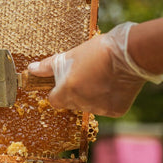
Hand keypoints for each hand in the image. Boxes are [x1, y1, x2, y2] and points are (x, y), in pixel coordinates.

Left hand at [28, 22, 162, 116]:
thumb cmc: (98, 51)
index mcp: (68, 90)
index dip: (58, 91)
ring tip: (101, 77)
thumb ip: (48, 67)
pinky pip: (106, 107)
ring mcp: (100, 108)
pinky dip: (108, 99)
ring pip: (89, 106)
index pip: (54, 100)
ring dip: (91, 96)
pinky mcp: (116, 110)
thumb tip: (31, 70)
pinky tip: (113, 83)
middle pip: (71, 103)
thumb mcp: (70, 55)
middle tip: (86, 75)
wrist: (131, 53)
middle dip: (74, 92)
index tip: (65, 81)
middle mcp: (82, 103)